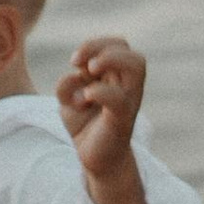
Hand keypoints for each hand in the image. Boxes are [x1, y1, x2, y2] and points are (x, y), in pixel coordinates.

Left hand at [57, 36, 145, 184]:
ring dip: (109, 59)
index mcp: (117, 76)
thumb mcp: (67, 101)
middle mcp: (127, 85)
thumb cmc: (85, 124)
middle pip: (128, 48)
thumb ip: (66, 86)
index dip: (96, 44)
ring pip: (136, 65)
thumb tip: (73, 76)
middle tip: (77, 63)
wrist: (95, 159)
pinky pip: (119, 99)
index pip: (118, 44)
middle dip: (100, 46)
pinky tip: (85, 98)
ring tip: (89, 70)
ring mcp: (128, 101)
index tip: (74, 61)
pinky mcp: (122, 120)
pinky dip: (100, 91)